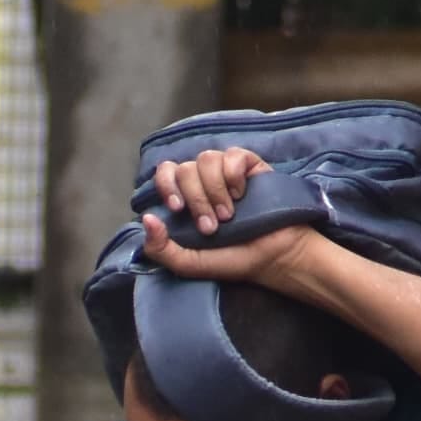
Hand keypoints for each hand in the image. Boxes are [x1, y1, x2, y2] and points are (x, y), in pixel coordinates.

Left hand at [137, 148, 312, 284]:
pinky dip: (233, 175)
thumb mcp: (189, 264)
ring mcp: (226, 172)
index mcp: (186, 200)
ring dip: (215, 190)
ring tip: (229, 215)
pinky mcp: (249, 165)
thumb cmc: (233, 260)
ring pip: (206, 159)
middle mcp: (203, 182)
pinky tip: (242, 194)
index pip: (165, 174)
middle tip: (213, 227)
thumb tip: (146, 218)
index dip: (166, 185)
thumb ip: (160, 249)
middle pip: (184, 169)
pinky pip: (232, 155)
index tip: (177, 208)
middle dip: (196, 200)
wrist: (274, 257)